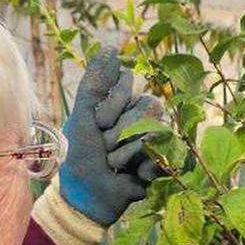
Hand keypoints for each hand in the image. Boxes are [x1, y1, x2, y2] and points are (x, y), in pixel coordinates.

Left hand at [59, 47, 161, 226]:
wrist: (86, 197)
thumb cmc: (79, 156)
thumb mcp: (83, 116)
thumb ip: (95, 83)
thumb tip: (111, 47)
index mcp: (119, 103)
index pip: (129, 81)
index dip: (113, 103)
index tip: (97, 122)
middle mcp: (139, 117)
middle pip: (146, 105)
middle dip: (119, 131)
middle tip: (105, 148)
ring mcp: (153, 139)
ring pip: (155, 129)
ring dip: (128, 151)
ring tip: (115, 164)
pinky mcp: (163, 162)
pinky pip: (165, 153)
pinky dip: (145, 167)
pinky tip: (133, 175)